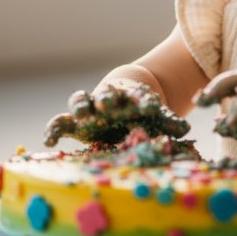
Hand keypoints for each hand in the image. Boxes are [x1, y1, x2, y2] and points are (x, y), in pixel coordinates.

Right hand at [43, 83, 189, 146]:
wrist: (122, 102)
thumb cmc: (143, 112)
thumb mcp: (157, 117)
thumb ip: (169, 122)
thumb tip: (185, 129)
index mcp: (133, 98)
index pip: (138, 96)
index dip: (144, 101)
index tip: (151, 106)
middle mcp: (110, 100)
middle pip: (106, 94)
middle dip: (107, 98)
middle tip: (109, 103)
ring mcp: (91, 109)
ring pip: (81, 100)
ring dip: (81, 105)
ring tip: (80, 113)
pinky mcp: (76, 123)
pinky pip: (61, 123)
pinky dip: (54, 129)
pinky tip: (50, 141)